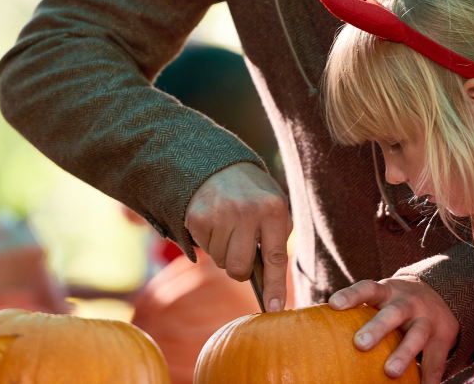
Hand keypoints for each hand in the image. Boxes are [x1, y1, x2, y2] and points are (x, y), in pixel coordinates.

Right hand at [185, 161, 291, 311]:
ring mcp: (220, 214)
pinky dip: (208, 241)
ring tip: (228, 228)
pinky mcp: (197, 217)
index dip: (275, 287)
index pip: (275, 258)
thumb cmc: (253, 194)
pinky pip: (203, 249)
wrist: (219, 164)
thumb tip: (270, 282)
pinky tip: (214, 222)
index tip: (274, 309)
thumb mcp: (274, 206)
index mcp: (273, 209)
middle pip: (239, 268)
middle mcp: (247, 211)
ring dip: (223, 252)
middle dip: (240, 269)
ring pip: (220, 261)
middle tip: (240, 253)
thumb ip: (276, 237)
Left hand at [330, 277, 459, 383]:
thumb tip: (321, 332)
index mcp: (388, 291)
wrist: (442, 294)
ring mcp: (427, 319)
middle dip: (377, 328)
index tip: (333, 304)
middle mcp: (408, 303)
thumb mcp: (382, 297)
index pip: (367, 288)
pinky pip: (435, 360)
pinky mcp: (443, 337)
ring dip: (403, 354)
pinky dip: (428, 377)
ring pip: (416, 336)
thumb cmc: (396, 302)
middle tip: (360, 343)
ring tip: (390, 372)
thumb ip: (360, 310)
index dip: (351, 295)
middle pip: (393, 313)